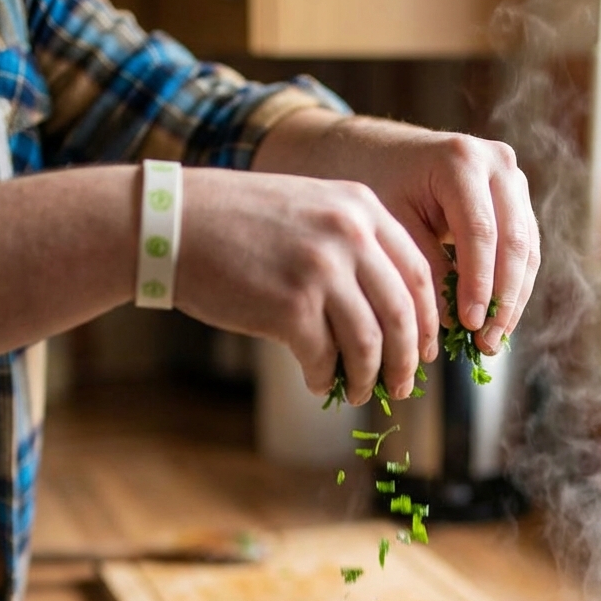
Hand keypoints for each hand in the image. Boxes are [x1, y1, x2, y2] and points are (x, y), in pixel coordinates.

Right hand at [174, 168, 437, 403]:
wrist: (172, 223)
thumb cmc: (237, 223)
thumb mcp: (308, 211)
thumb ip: (351, 248)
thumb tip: (387, 316)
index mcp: (361, 207)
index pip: (418, 272)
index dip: (427, 320)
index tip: (425, 350)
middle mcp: (349, 234)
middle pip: (402, 313)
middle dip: (408, 359)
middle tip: (404, 386)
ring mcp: (321, 270)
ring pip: (370, 343)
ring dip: (370, 377)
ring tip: (362, 393)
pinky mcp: (291, 306)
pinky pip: (324, 357)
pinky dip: (325, 378)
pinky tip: (318, 384)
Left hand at [254, 110, 539, 354]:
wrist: (379, 152)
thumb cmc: (376, 185)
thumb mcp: (390, 225)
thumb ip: (423, 269)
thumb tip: (451, 322)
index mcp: (461, 160)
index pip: (480, 233)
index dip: (479, 284)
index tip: (469, 326)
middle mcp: (497, 163)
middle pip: (514, 242)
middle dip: (502, 300)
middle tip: (485, 343)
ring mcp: (512, 180)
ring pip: (527, 250)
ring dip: (513, 300)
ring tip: (491, 341)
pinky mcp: (516, 201)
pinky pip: (524, 251)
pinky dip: (512, 288)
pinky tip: (494, 323)